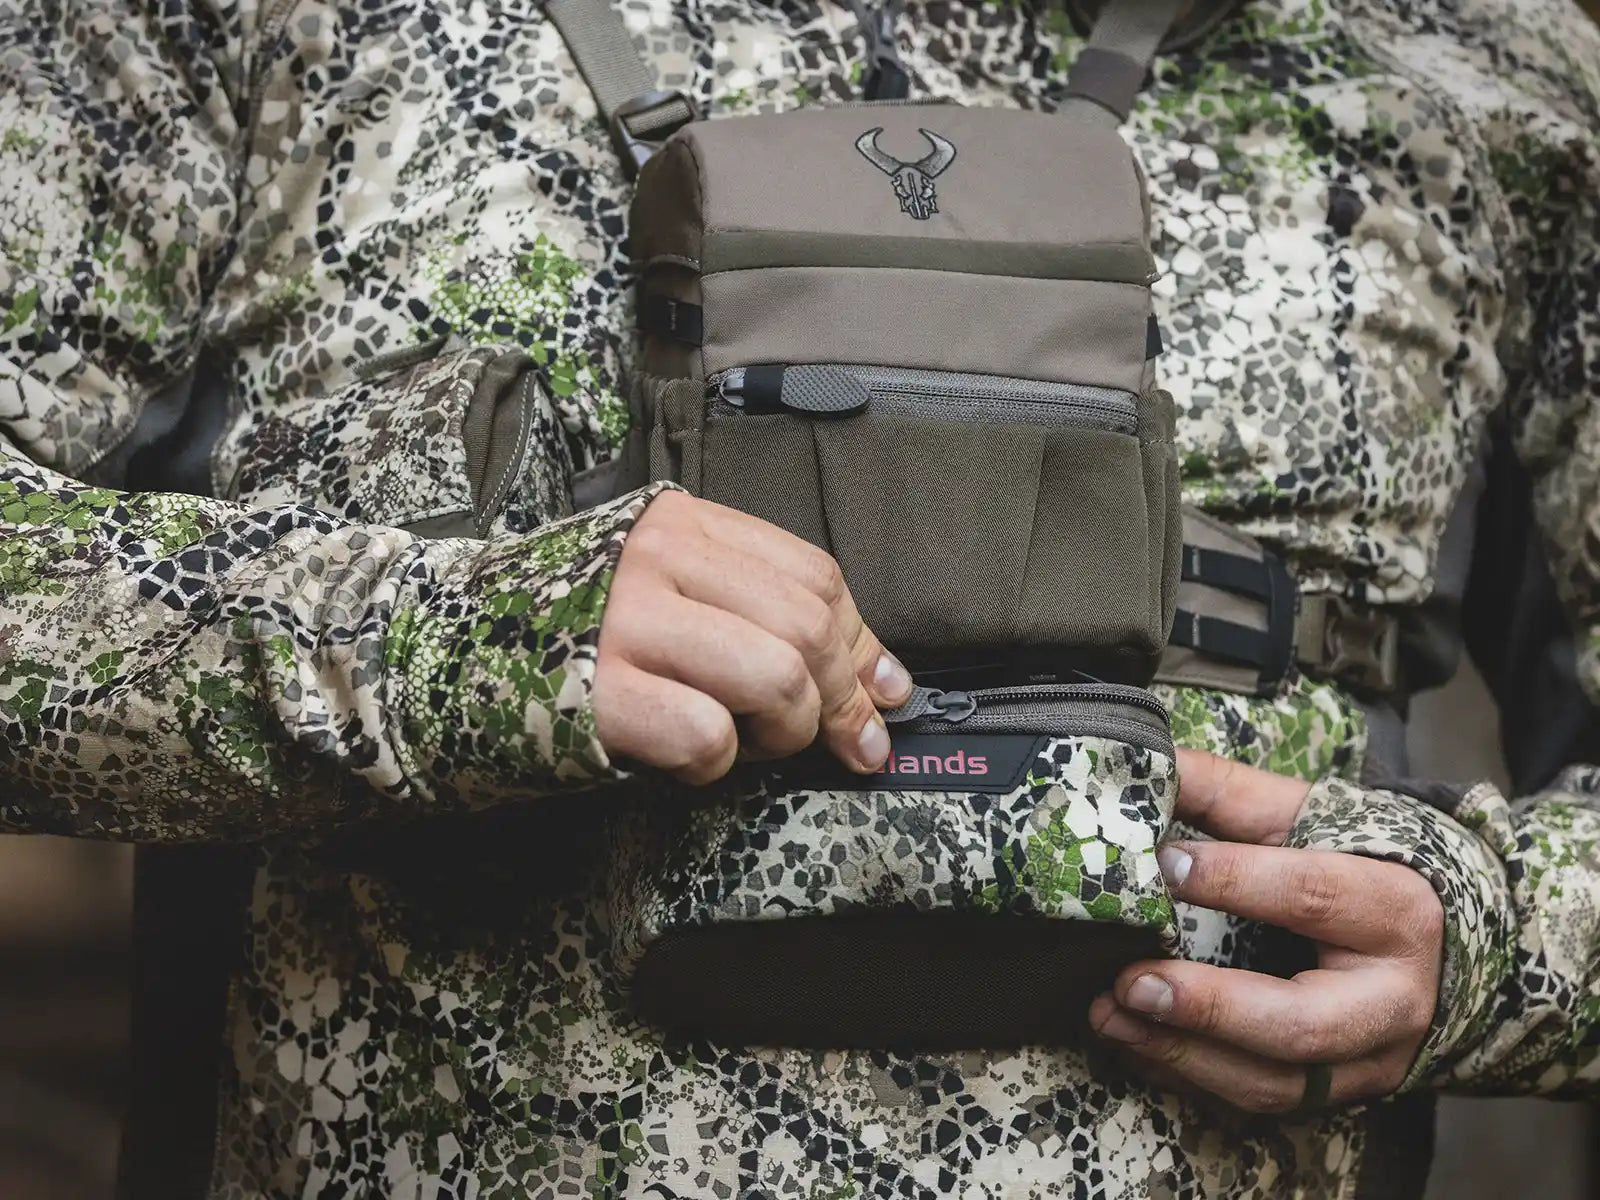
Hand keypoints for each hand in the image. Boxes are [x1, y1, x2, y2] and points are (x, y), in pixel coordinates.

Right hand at [592, 491, 911, 782]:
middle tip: (841, 743)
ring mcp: (625, 624)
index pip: (813, 574)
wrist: (436, 652)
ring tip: (751, 744)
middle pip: (804, 627)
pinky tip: (684, 760)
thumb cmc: (569, 630)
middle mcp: (657, 561)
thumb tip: (879, 680)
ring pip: (772, 680)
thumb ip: (760, 615)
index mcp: (681, 524)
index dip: (861, 643)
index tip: (881, 694)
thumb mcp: (663, 592)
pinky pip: (708, 736)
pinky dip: (714, 767)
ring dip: (783, 733)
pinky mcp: (599, 695)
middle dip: (839, 701)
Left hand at [1089, 748, 1443, 1112]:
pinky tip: (1132, 1043)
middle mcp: (1391, 1000)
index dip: (1234, 881)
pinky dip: (1187, 1078)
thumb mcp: (1311, 817)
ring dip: (1181, 1055)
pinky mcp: (1338, 1095)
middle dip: (1208, 1008)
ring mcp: (1369, 1060)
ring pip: (1276, 1082)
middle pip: (1301, 1022)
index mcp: (1394, 909)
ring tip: (1109, 1015)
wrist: (1443, 945)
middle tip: (1128, 981)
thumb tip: (1145, 766)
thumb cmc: (1362, 866)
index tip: (1162, 865)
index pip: (1312, 895)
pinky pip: (1258, 1104)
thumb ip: (1228, 793)